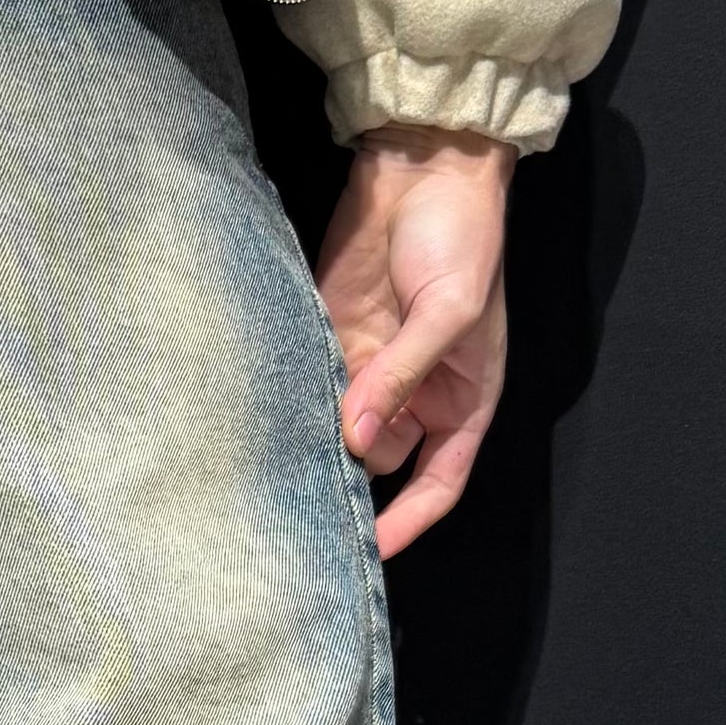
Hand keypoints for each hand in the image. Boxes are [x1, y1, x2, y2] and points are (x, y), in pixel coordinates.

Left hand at [315, 125, 513, 559]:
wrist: (423, 167)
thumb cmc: (462, 238)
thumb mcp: (449, 311)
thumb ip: (403, 374)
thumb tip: (356, 435)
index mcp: (462, 399)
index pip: (436, 484)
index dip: (405, 525)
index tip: (366, 558)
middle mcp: (415, 395)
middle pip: (378, 465)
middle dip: (348, 487)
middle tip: (303, 515)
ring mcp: (370, 368)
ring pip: (337, 432)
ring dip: (313, 449)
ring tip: (276, 479)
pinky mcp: (331, 339)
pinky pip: (310, 389)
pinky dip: (291, 410)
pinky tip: (263, 429)